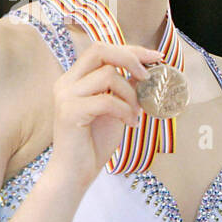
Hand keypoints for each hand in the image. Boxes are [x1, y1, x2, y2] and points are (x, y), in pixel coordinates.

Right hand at [48, 43, 161, 188]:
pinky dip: (125, 111)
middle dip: (130, 59)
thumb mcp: (116, 108)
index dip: (130, 49)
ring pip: (108, 76)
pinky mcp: (69, 112)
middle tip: (148, 77)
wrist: (75, 171)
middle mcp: (66, 82)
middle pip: (100, 50)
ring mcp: (66, 96)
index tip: (156, 57)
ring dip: (131, 95)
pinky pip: (107, 101)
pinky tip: (130, 123)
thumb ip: (126, 88)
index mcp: (75, 79)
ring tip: (134, 114)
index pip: (101, 49)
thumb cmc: (94, 142)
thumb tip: (147, 71)